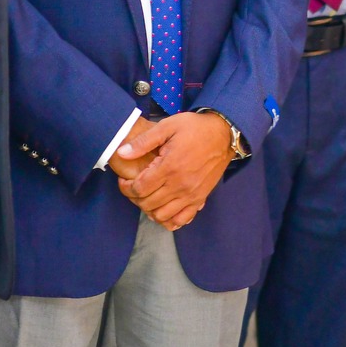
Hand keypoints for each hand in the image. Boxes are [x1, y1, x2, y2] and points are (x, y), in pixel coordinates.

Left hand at [113, 113, 236, 229]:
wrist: (223, 134)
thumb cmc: (194, 128)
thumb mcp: (167, 126)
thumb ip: (143, 142)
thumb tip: (121, 153)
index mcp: (169, 167)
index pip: (139, 188)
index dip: (126, 187)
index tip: (124, 181)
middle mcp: (180, 185)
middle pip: (148, 204)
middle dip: (135, 198)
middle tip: (133, 187)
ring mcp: (191, 195)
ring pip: (162, 215)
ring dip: (149, 209)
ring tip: (147, 197)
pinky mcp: (200, 199)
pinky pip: (182, 219)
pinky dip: (169, 220)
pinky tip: (164, 209)